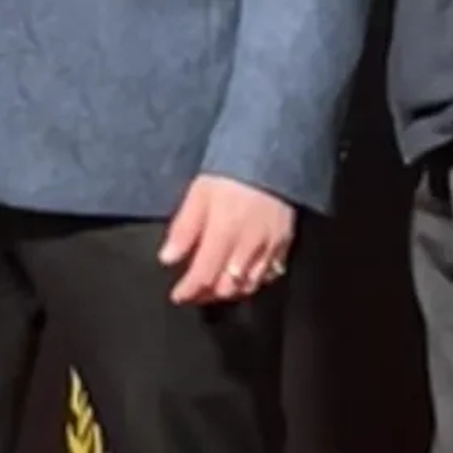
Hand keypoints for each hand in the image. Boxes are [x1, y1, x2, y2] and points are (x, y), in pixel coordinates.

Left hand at [159, 174, 294, 305]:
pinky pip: (270, 275)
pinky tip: (241, 277)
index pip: (204, 275)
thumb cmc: (230, 175)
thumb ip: (183, 228)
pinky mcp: (284, 244)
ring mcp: (270, 247)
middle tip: (194, 293)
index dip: (188, 291)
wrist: (270, 158)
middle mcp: (248, 246)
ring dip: (229, 292)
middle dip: (207, 295)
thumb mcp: (199, 194)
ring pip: (249, 285)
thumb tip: (167, 258)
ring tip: (215, 288)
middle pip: (227, 287)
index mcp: (224, 232)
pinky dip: (253, 281)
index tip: (177, 295)